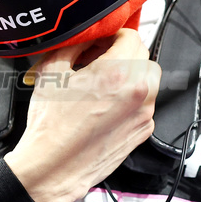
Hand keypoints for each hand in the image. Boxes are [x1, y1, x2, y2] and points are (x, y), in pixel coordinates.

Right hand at [3, 28, 159, 201]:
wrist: (54, 166)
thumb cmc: (51, 126)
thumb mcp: (51, 72)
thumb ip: (72, 45)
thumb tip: (84, 37)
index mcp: (116, 72)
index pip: (130, 36)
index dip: (112, 34)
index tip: (101, 41)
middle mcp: (137, 92)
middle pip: (144, 55)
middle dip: (124, 53)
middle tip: (101, 59)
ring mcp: (144, 113)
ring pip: (149, 80)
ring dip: (132, 75)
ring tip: (105, 83)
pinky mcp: (143, 131)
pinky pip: (145, 104)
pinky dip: (132, 99)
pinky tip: (107, 106)